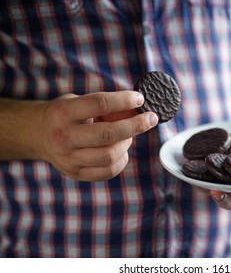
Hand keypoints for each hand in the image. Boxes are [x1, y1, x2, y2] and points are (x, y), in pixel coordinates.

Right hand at [38, 91, 157, 180]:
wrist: (38, 135)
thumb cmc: (66, 114)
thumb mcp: (78, 102)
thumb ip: (104, 106)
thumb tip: (137, 109)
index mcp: (63, 113)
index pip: (99, 104)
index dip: (124, 100)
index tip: (140, 99)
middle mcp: (64, 137)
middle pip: (108, 134)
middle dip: (135, 125)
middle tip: (150, 118)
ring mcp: (69, 159)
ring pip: (110, 155)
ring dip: (127, 142)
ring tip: (127, 135)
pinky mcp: (76, 173)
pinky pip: (108, 171)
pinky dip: (122, 159)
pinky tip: (121, 150)